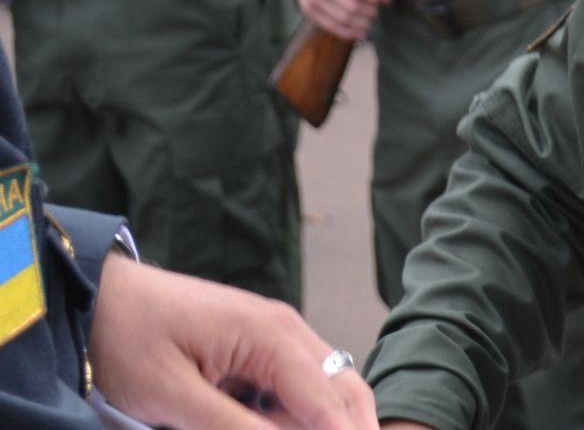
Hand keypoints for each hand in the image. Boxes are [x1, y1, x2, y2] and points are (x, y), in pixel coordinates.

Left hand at [90, 254, 377, 428]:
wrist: (99, 298)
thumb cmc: (128, 339)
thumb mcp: (171, 394)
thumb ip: (230, 427)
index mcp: (270, 336)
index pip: (326, 400)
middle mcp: (285, 330)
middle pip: (343, 387)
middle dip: (354, 427)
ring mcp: (274, 335)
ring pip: (324, 386)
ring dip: (322, 421)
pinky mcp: (258, 345)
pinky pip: (295, 383)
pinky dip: (298, 413)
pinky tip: (280, 425)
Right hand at [294, 0, 387, 40]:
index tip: (382, 0)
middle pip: (353, 7)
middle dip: (369, 12)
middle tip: (376, 12)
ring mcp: (313, 1)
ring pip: (343, 19)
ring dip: (361, 24)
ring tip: (370, 22)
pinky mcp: (309, 12)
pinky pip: (331, 27)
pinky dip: (348, 33)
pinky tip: (360, 33)